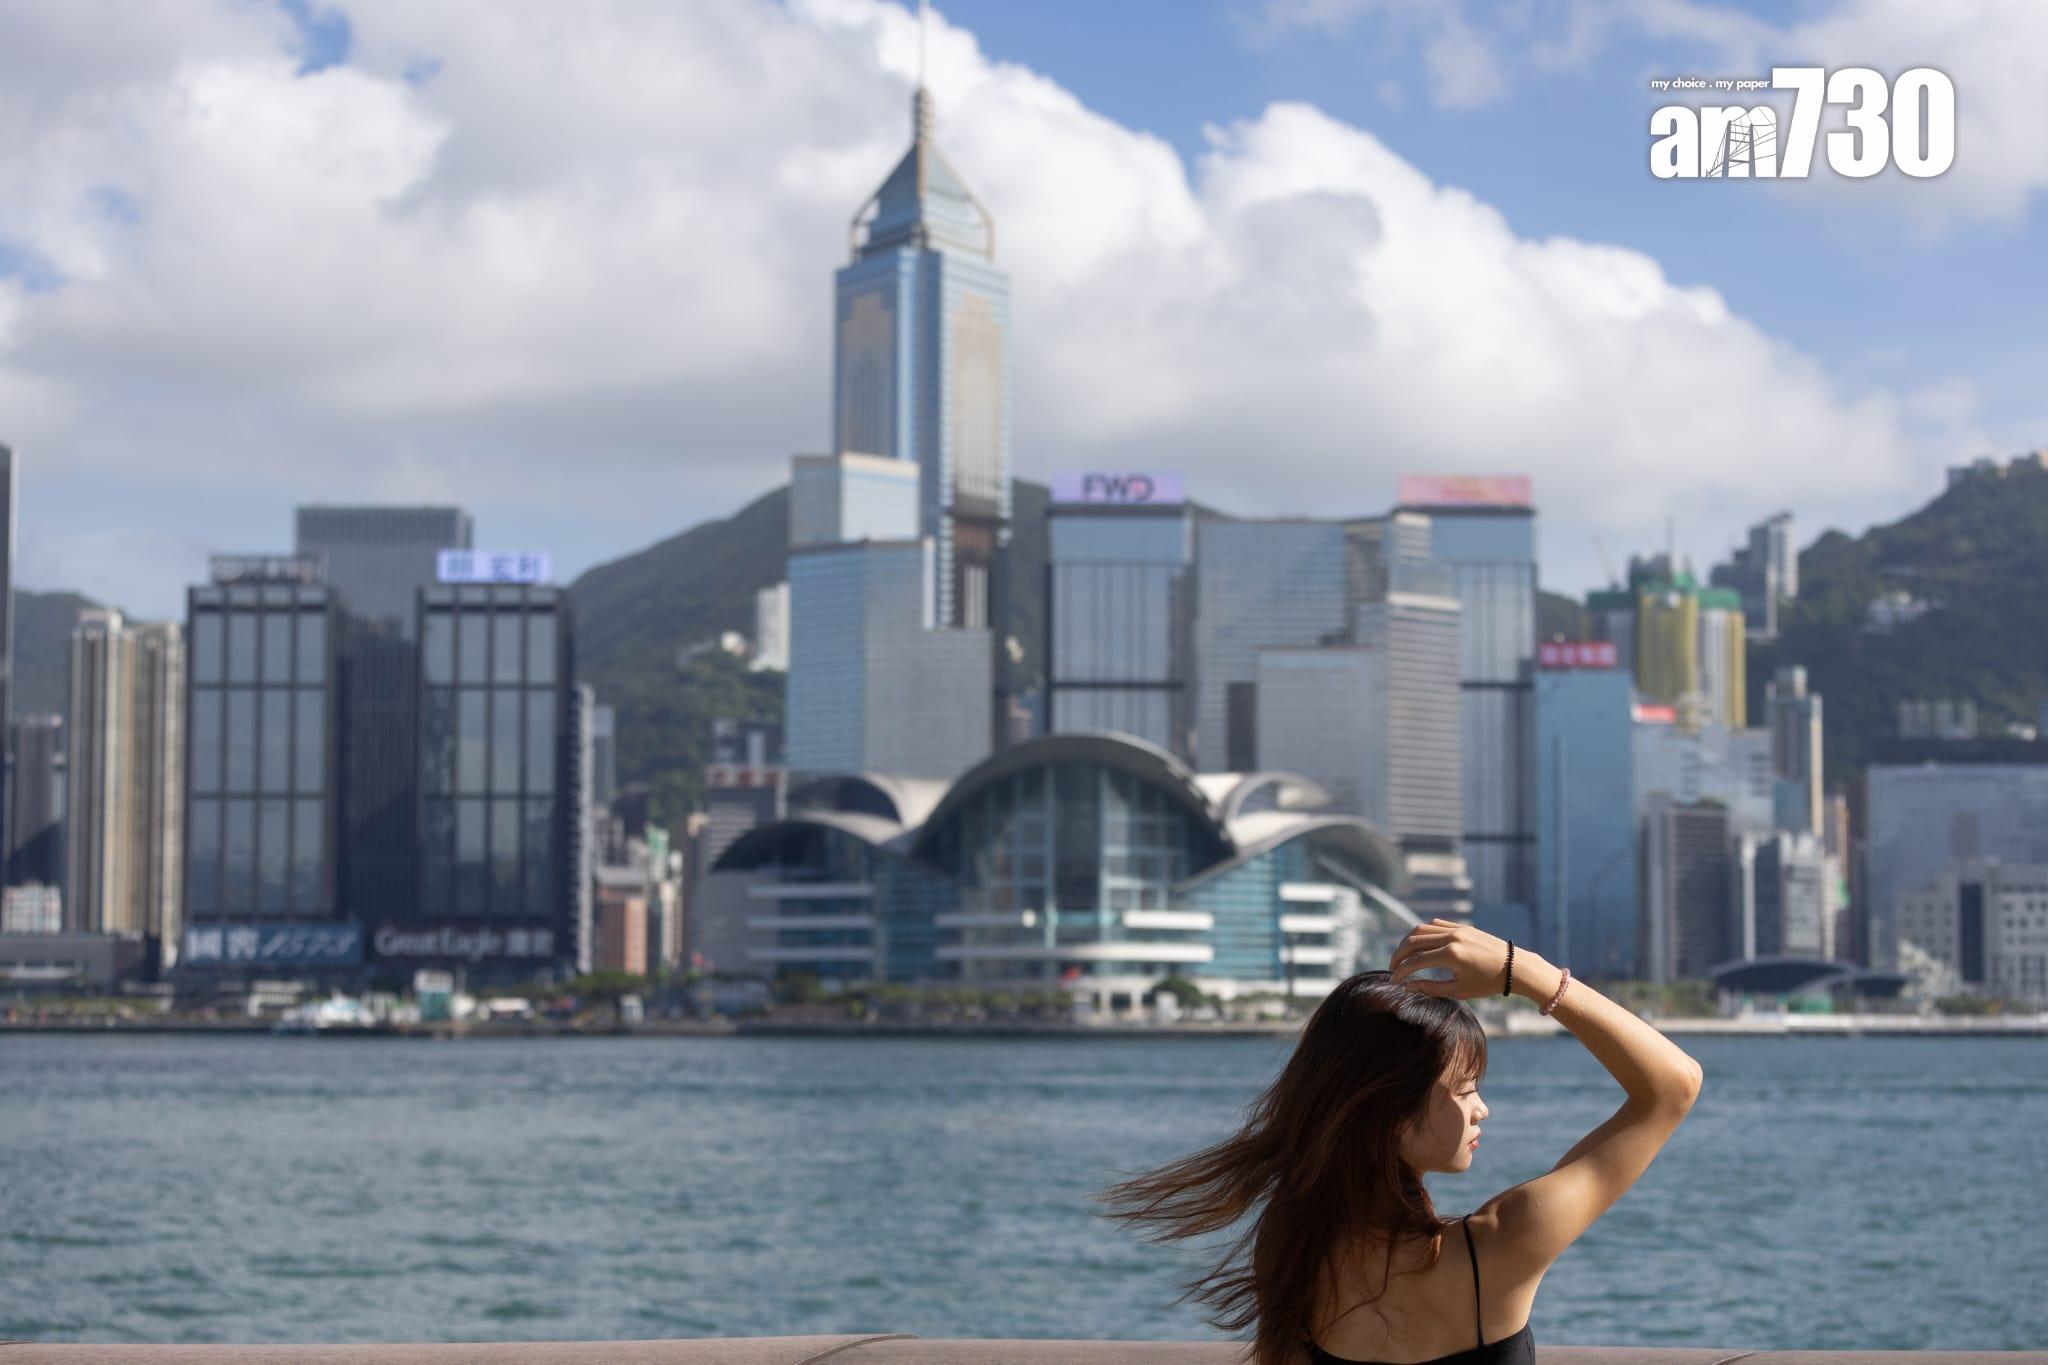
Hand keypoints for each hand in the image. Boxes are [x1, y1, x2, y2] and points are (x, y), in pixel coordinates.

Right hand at [1388, 919, 1511, 1000]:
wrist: (1515, 967)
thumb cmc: (1488, 984)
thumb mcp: (1459, 991)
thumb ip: (1430, 988)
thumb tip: (1407, 987)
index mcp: (1451, 955)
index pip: (1415, 962)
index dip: (1401, 972)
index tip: (1394, 982)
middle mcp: (1451, 938)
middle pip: (1413, 941)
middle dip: (1398, 955)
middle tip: (1393, 968)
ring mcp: (1457, 929)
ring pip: (1421, 929)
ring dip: (1408, 942)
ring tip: (1403, 956)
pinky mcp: (1462, 926)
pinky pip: (1435, 924)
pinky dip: (1422, 933)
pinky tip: (1419, 945)